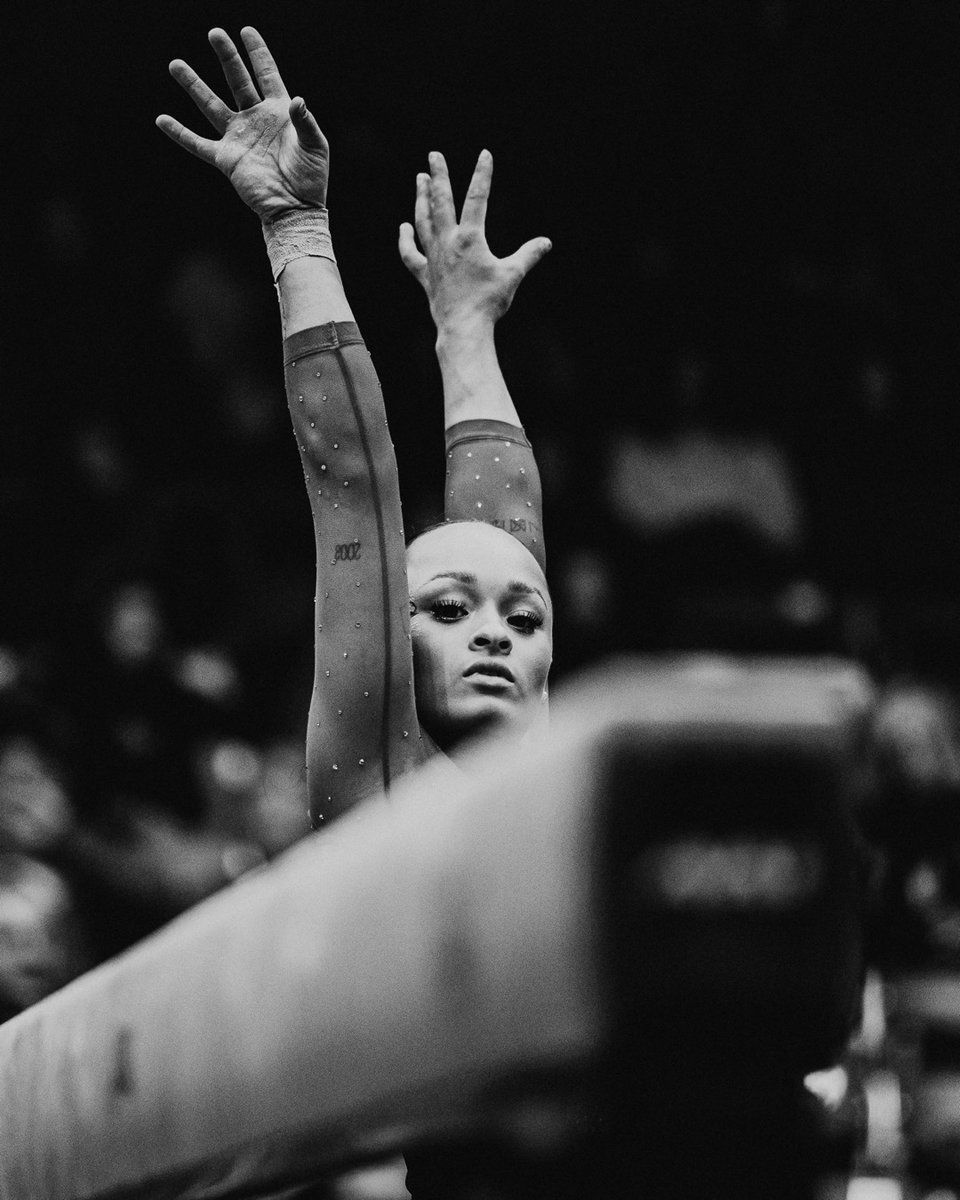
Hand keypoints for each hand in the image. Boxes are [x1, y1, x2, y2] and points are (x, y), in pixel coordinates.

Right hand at [156, 27, 327, 221]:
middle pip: (237, 81)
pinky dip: (180, 133)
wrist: (295, 208)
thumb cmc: (310, 177)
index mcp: (279, 112)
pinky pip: (198, 144)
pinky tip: (162, 120)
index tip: (246, 31)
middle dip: (226, 57)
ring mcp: (238, 137)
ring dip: (194, 85)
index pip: (267, 75)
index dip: (258, 53)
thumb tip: (297, 100)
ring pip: (211, 105)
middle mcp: (255, 119)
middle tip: (214, 33)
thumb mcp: (314, 146)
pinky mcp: (226, 158)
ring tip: (176, 64)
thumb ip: (306, 121)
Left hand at [398, 150, 550, 330]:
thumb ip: (529, 255)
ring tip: (420, 179)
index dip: (482, 174)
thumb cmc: (489, 302)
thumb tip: (546, 242)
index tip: (484, 154)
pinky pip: (410, 254)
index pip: (477, 198)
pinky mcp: (425, 275)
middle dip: (439, 175)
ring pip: (423, 220)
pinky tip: (404, 227)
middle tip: (433, 154)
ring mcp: (433, 258)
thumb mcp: (513, 275)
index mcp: (470, 238)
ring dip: (421, 198)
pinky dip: (405, 240)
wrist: (464, 328)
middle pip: (441, 201)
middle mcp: (447, 242)